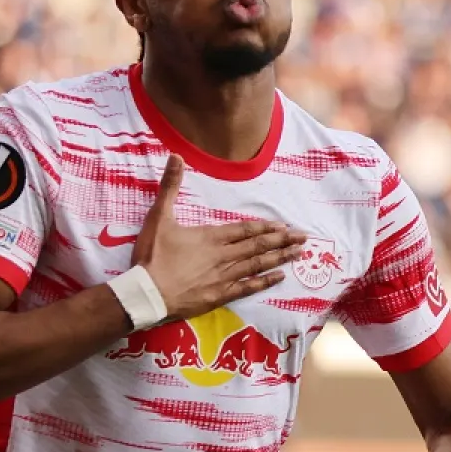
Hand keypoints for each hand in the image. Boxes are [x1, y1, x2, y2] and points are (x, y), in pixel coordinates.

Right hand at [133, 155, 306, 319]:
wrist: (147, 293)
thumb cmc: (152, 256)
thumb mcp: (158, 217)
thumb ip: (169, 186)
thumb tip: (176, 155)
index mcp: (211, 237)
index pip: (244, 230)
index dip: (264, 227)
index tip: (283, 225)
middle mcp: (223, 256)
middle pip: (257, 246)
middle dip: (281, 241)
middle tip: (303, 237)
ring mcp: (223, 277)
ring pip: (257, 265)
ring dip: (279, 258)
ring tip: (298, 253)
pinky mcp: (220, 296)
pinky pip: (248, 287)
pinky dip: (265, 282)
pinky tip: (279, 277)